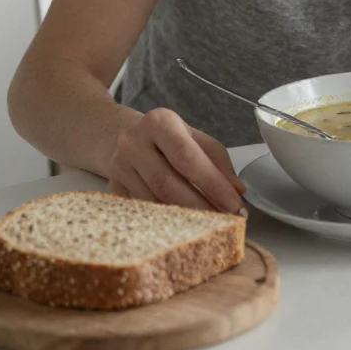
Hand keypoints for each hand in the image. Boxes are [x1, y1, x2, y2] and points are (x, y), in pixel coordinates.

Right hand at [107, 107, 244, 212]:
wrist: (125, 137)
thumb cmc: (168, 139)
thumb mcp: (194, 139)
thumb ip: (218, 162)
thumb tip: (238, 191)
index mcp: (159, 123)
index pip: (187, 156)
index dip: (211, 183)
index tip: (233, 203)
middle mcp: (133, 143)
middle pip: (167, 183)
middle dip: (200, 206)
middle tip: (224, 220)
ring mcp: (118, 167)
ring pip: (153, 202)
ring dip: (184, 218)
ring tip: (209, 225)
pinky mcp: (112, 189)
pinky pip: (141, 212)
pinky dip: (165, 222)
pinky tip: (183, 227)